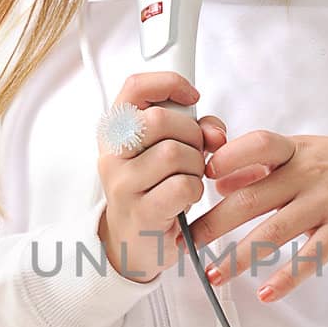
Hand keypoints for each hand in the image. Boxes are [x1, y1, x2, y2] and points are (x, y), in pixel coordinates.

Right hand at [97, 71, 226, 282]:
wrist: (135, 242)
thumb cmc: (155, 189)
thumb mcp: (170, 151)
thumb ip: (196, 130)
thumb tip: (216, 132)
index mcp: (115, 131)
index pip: (135, 88)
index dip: (169, 84)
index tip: (193, 97)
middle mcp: (111, 155)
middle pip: (160, 120)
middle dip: (191, 134)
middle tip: (194, 152)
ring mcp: (122, 184)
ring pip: (174, 153)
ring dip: (195, 165)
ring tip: (188, 178)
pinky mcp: (142, 212)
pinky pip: (183, 185)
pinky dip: (195, 189)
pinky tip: (186, 198)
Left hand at [186, 132, 327, 301]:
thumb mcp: (306, 152)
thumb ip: (263, 165)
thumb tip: (218, 181)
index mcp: (294, 150)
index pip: (257, 144)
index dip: (227, 158)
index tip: (198, 176)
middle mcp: (308, 173)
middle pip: (252, 197)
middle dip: (213, 222)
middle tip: (183, 244)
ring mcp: (327, 201)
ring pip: (274, 231)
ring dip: (239, 256)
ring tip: (213, 276)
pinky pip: (312, 256)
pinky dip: (288, 277)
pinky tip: (266, 292)